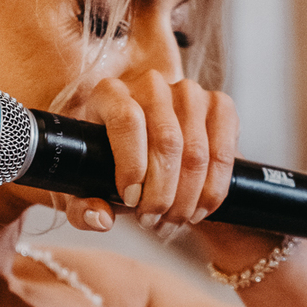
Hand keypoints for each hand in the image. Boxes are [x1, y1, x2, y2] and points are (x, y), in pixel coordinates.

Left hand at [63, 72, 237, 234]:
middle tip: (153, 221)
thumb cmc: (107, 163)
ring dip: (188, 199)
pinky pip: (224, 153)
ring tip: (174, 221)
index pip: (127, 120)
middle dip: (162, 194)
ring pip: (197, 153)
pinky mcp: (219, 105)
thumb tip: (100, 219)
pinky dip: (214, 189)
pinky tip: (200, 208)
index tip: (131, 201)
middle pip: (167, 141)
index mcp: (110, 93)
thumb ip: (82, 205)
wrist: (143, 147)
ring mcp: (189, 92)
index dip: (131, 165)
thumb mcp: (83, 185)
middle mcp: (152, 85)